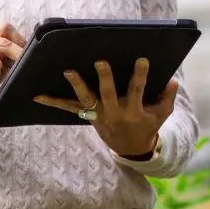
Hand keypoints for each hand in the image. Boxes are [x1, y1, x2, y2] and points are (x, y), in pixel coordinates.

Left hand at [34, 58, 177, 157]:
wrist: (130, 148)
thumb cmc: (147, 126)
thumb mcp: (160, 115)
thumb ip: (166, 99)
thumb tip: (172, 81)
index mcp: (134, 111)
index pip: (138, 90)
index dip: (140, 76)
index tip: (142, 60)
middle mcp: (114, 113)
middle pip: (108, 94)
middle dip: (105, 78)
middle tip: (100, 62)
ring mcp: (98, 115)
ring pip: (86, 100)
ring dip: (77, 85)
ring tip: (68, 71)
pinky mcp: (88, 116)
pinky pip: (68, 109)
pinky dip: (53, 102)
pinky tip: (37, 96)